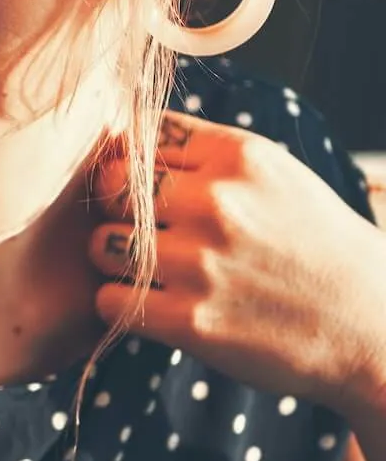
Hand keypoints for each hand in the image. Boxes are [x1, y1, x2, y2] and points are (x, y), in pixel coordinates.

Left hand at [90, 110, 385, 412]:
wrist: (372, 325)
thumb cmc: (313, 246)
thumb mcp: (276, 176)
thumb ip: (205, 154)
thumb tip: (123, 135)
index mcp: (240, 157)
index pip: (143, 139)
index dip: (139, 167)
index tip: (160, 192)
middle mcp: (217, 202)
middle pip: (111, 187)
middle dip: (116, 209)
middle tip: (146, 233)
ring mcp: (200, 262)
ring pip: (100, 244)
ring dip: (113, 259)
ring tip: (151, 271)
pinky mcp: (189, 320)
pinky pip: (108, 299)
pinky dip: (120, 304)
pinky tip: (155, 304)